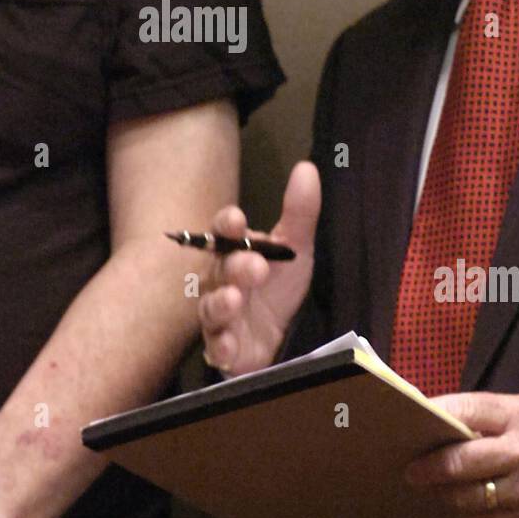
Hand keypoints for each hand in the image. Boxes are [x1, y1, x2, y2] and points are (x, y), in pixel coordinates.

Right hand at [198, 161, 319, 375]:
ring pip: (211, 308)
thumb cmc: (279, 288)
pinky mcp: (224, 349)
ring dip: (220, 303)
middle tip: (257, 266)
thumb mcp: (295, 249)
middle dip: (236, 266)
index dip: (227, 225)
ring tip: (235, 299)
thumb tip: (307, 167)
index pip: (224, 233)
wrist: (280, 339)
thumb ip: (299, 213)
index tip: (236, 219)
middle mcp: (221, 282)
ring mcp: (219, 317)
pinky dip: (219, 346)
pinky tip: (227, 346)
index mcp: (235, 253)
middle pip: (220, 270)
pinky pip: (215, 348)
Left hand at [404, 392, 518, 517]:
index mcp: (517, 416)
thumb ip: (479, 415)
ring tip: (431, 489)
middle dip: (429, 468)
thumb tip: (430, 421)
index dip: (434, 415)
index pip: (465, 410)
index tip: (409, 423)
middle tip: (411, 471)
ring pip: (469, 499)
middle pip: (461, 463)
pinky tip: (459, 503)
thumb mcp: (517, 409)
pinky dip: (467, 513)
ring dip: (444, 495)